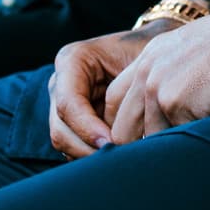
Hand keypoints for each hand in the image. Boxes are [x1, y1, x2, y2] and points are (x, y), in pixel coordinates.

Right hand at [48, 24, 172, 158]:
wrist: (148, 50)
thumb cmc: (146, 52)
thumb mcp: (142, 59)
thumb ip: (134, 85)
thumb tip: (131, 124)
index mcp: (72, 60)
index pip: (68, 103)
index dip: (87, 128)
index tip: (112, 142)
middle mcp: (61, 83)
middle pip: (60, 129)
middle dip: (88, 148)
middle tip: (118, 158)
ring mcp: (62, 104)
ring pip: (65, 143)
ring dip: (90, 156)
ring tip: (120, 159)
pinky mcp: (71, 122)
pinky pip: (74, 147)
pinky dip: (93, 156)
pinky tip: (117, 156)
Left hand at [104, 8, 209, 144]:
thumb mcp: (193, 51)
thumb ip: (172, 76)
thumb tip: (169, 115)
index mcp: (148, 57)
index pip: (115, 101)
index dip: (128, 123)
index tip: (145, 137)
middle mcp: (146, 72)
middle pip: (121, 128)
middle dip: (140, 146)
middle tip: (166, 154)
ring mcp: (158, 89)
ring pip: (148, 140)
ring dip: (169, 145)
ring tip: (193, 141)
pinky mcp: (177, 104)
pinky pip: (175, 140)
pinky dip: (190, 142)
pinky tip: (208, 132)